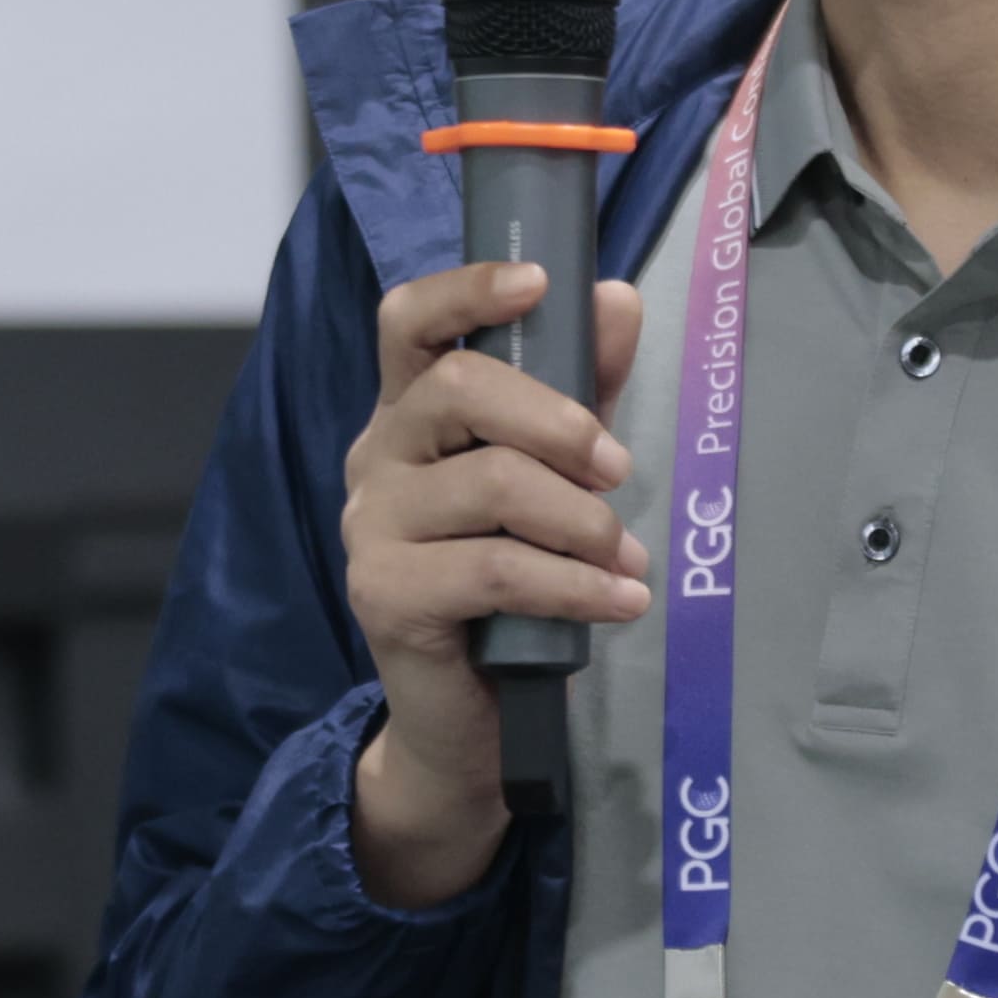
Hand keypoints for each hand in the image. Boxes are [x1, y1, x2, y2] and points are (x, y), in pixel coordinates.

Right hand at [340, 256, 653, 907]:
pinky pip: (494, 570)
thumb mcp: (554, 477)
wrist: (466, 716)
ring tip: (626, 558)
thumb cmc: (510, 584)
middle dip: (557, 422)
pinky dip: (574, 585)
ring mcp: (372, 526)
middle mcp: (376, 456)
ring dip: (581, 521)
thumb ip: (581, 391)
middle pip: (458, 390)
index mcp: (408, 413)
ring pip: (490, 486)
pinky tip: (621, 601)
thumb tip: (617, 299)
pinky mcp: (384, 594)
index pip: (408, 322)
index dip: (467, 290)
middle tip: (618, 469)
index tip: (538, 282)